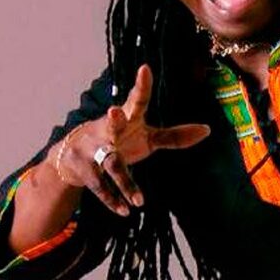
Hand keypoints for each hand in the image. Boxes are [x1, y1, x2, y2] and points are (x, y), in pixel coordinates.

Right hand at [51, 64, 210, 214]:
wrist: (72, 157)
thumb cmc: (120, 141)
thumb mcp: (147, 137)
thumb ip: (175, 136)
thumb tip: (208, 130)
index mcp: (126, 118)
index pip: (136, 100)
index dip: (141, 85)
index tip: (145, 68)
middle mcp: (108, 131)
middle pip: (112, 124)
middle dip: (112, 119)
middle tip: (113, 111)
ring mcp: (93, 150)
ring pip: (110, 165)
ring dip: (124, 182)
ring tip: (139, 201)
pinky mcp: (85, 171)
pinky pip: (100, 187)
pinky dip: (113, 200)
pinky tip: (126, 210)